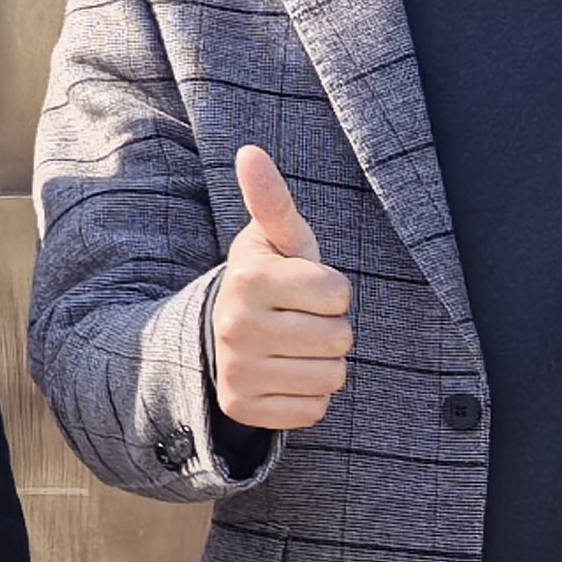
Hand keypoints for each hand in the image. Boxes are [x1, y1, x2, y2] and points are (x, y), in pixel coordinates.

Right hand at [210, 144, 351, 431]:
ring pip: (331, 377)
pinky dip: (308, 396)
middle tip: (300, 321)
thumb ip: (272, 199)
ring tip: (294, 348)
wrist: (221, 335)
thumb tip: (249, 151)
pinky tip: (285, 376)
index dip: (333, 291)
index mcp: (248, 280)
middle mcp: (235, 327)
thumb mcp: (276, 241)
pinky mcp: (242, 408)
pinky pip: (314, 410)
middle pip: (340, 338)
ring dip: (323, 364)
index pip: (340, 294)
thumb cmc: (270, 281)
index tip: (305, 289)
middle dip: (331, 329)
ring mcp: (236, 372)